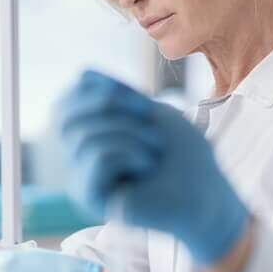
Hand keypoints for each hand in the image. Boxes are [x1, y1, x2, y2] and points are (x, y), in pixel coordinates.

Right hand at [58, 70, 248, 264]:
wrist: (207, 196)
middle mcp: (79, 158)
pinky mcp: (91, 198)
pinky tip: (147, 168)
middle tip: (149, 118)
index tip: (141, 100)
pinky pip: (98, 157)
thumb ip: (115, 94)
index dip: (97, 90)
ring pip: (85, 136)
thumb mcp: (153, 113)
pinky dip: (129, 153)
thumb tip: (83, 73)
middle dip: (111, 105)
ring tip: (155, 151)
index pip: (66, 102)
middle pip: (65, 115)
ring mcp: (82, 178)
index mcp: (92, 136)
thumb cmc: (185, 158)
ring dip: (131, 134)